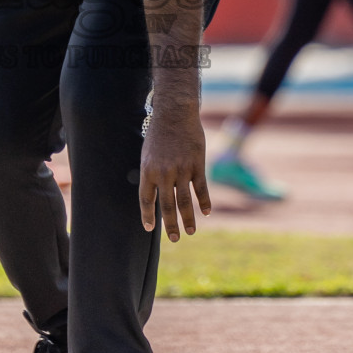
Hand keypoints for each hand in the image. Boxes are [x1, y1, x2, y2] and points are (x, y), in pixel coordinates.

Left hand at [139, 109, 210, 240]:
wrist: (175, 113)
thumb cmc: (159, 132)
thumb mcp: (148, 153)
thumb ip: (152, 173)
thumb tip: (155, 193)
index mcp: (148, 170)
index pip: (146, 200)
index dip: (147, 216)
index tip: (149, 228)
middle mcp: (164, 173)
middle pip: (167, 206)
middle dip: (170, 225)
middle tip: (175, 239)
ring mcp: (181, 170)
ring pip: (184, 202)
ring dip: (188, 219)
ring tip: (190, 232)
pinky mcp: (197, 165)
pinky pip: (201, 189)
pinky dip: (204, 202)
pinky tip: (206, 212)